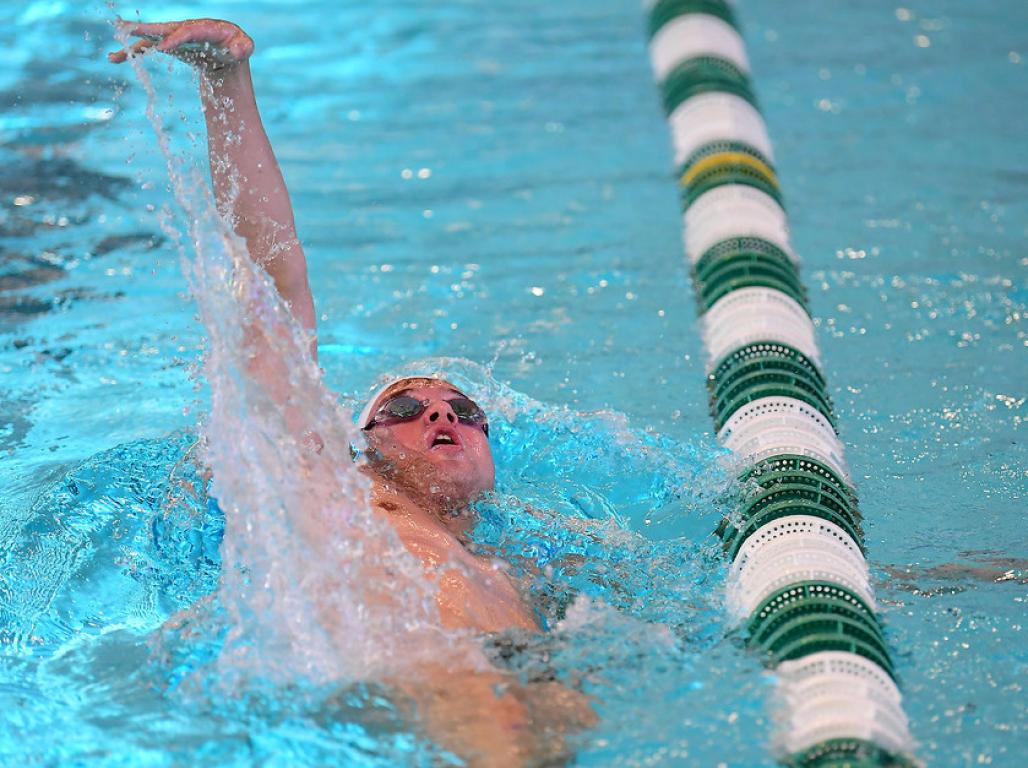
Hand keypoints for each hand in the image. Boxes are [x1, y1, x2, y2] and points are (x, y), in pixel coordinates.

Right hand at [107, 18, 253, 71]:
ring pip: (152, 36)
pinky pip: (148, 47)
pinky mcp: (168, 45)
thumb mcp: (245, 47)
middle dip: (147, 29)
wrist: (226, 49)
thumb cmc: (236, 46)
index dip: (176, 38)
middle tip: (127, 29)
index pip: (188, 31)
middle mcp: (186, 28)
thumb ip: (244, 47)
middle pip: (165, 27)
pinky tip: (115, 58)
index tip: (164, 48)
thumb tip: (236, 51)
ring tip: (114, 48)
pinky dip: (132, 53)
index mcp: (205, 27)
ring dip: (132, 40)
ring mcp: (175, 36)